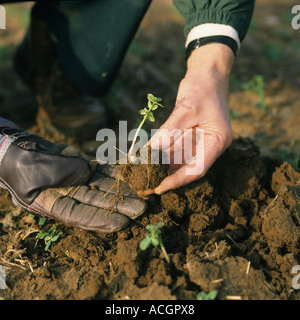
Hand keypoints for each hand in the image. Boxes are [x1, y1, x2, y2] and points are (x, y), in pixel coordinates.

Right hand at [0, 120, 146, 231]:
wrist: (11, 146)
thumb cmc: (16, 162)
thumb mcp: (35, 169)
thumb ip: (62, 172)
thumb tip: (88, 172)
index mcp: (54, 205)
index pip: (82, 217)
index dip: (103, 221)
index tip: (123, 223)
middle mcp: (68, 195)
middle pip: (98, 203)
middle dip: (120, 206)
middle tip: (143, 209)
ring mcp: (75, 181)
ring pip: (102, 186)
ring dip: (122, 189)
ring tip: (142, 192)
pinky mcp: (79, 166)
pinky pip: (99, 170)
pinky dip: (113, 171)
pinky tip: (129, 173)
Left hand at [140, 44, 233, 194]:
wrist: (207, 72)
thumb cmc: (203, 87)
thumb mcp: (187, 108)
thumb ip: (170, 130)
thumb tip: (151, 150)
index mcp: (217, 141)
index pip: (197, 169)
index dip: (178, 180)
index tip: (159, 188)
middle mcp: (209, 145)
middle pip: (186, 168)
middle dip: (165, 178)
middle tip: (145, 186)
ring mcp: (198, 141)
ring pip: (178, 161)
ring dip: (160, 168)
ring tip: (142, 177)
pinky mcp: (188, 136)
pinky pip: (173, 149)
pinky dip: (160, 155)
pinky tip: (146, 161)